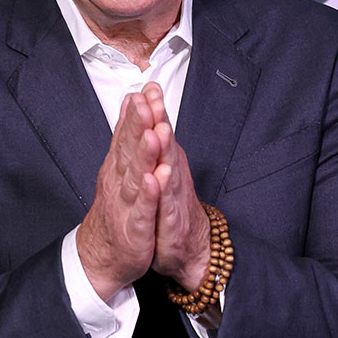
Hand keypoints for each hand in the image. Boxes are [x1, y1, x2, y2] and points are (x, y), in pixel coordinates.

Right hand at [76, 89, 161, 300]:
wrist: (102, 256)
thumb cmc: (116, 211)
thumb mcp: (120, 169)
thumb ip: (126, 136)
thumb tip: (131, 102)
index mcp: (118, 168)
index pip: (126, 136)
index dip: (136, 114)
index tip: (144, 91)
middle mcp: (118, 182)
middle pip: (129, 150)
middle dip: (138, 126)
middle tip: (145, 102)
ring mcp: (125, 205)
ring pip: (135, 176)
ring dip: (143, 155)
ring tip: (152, 134)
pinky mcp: (133, 228)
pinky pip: (141, 209)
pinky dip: (148, 195)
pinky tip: (153, 180)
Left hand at [141, 83, 210, 291]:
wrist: (190, 250)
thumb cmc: (172, 210)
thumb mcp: (163, 175)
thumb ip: (158, 147)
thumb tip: (151, 118)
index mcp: (167, 165)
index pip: (158, 134)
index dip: (154, 111)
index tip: (147, 87)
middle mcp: (172, 177)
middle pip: (165, 146)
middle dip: (158, 122)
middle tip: (152, 98)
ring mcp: (173, 199)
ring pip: (168, 171)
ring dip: (163, 151)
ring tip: (158, 130)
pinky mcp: (171, 222)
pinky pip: (166, 205)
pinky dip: (161, 191)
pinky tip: (158, 177)